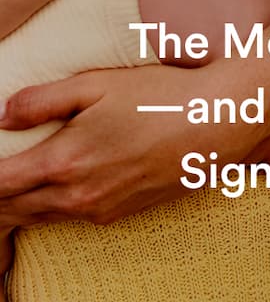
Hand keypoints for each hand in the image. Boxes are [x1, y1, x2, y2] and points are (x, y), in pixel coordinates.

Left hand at [0, 65, 256, 225]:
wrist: (217, 124)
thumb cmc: (160, 96)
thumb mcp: (98, 84)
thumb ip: (43, 100)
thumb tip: (1, 115)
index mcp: (63, 162)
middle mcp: (76, 196)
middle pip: (12, 210)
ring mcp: (99, 210)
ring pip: (39, 217)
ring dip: (17, 207)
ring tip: (6, 194)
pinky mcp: (120, 213)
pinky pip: (70, 217)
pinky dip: (50, 208)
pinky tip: (51, 191)